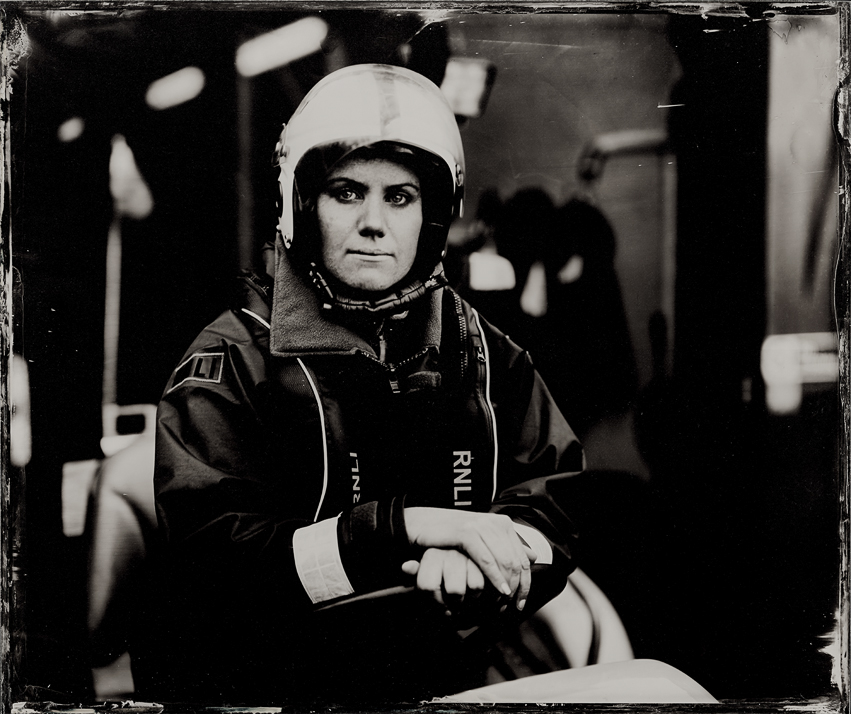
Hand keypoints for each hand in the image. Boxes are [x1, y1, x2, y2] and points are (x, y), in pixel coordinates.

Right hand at [404, 507, 535, 609]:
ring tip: (503, 602)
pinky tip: (497, 590)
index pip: (522, 557)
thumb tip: (535, 556)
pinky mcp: (467, 532)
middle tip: (511, 605)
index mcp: (503, 524)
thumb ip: (507, 547)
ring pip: (505, 561)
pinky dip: (494, 577)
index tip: (521, 602)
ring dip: (507, 584)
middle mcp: (495, 523)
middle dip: (517, 587)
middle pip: (516, 561)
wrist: (425, 525)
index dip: (526, 582)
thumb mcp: (483, 541)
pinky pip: (486, 559)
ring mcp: (481, 526)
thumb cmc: (454, 538)